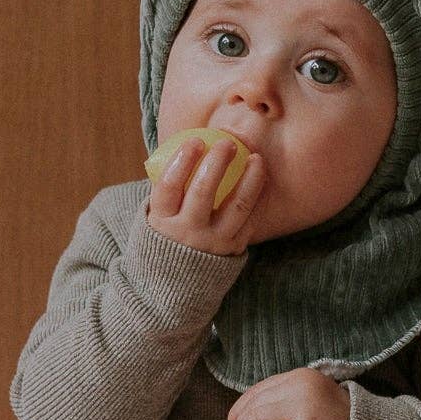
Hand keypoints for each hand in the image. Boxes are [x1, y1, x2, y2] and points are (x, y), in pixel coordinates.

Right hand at [146, 135, 265, 256]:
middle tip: (227, 143)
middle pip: (203, 192)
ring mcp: (212, 242)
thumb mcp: (159, 213)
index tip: (196, 140)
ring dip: (249, 179)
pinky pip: (250, 219)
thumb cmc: (169, 230)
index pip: (169, 186)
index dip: (182, 161)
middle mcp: (186, 232)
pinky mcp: (233, 249)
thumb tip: (192, 142)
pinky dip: (257, 197)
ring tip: (256, 158)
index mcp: (162, 219)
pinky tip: (260, 178)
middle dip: (216, 163)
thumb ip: (171, 185)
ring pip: (236, 206)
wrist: (177, 279)